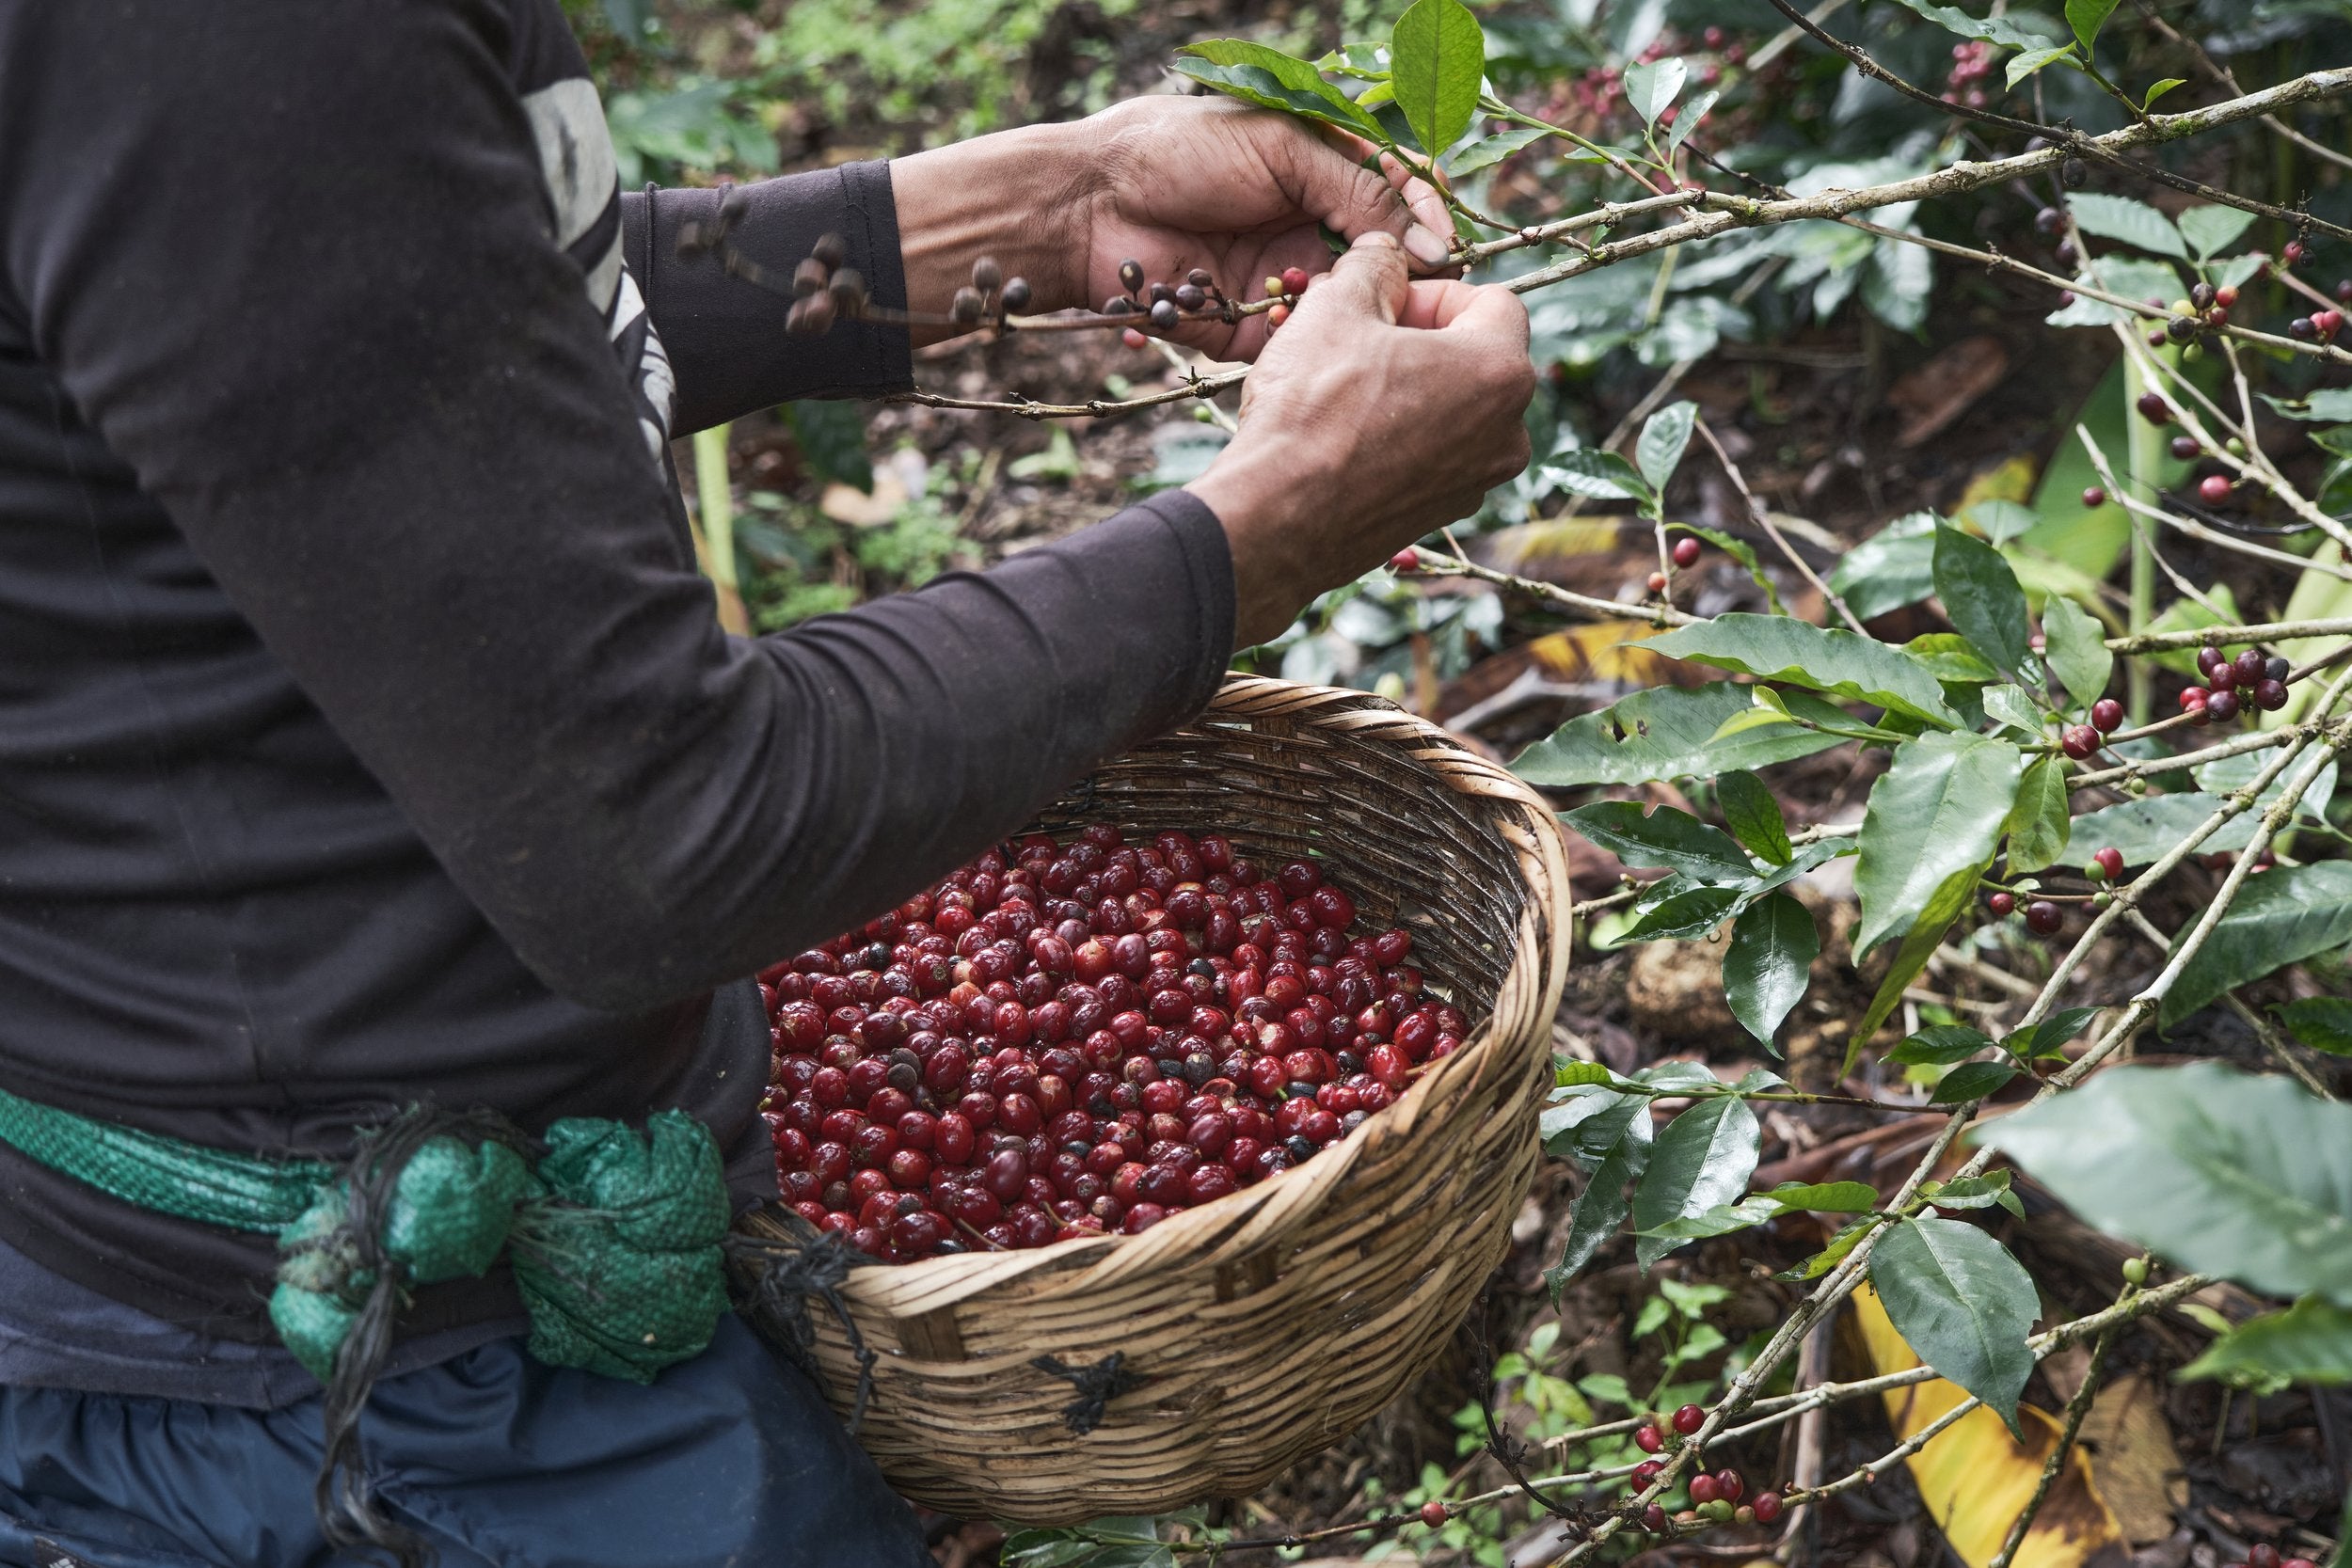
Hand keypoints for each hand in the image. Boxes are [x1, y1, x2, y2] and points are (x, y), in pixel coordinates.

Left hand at [1066, 96, 1456, 359]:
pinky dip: (1307, 338)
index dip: (1426, 218)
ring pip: (1345, 306)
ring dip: (1358, 309)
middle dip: (1402, 276)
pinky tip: (1312, 328)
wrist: (1089, 204)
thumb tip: (1427, 238)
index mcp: (1318, 170)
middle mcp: (1305, 226)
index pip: (1396, 193)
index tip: (1444, 245)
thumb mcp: (1281, 148)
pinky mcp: (1247, 327)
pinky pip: (1295, 343)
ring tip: (1371, 312)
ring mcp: (1279, 279)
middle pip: (1380, 258)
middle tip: (1419, 289)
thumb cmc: (1178, 150)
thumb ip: (1356, 187)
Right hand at [1187, 232, 1534, 647]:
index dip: (1433, 291)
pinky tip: (1342, 437)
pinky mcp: (1439, 516)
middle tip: (1356, 339)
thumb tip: (1385, 252)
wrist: (1276, 518)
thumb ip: (1373, 265)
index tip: (1383, 302)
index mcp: (1500, 370)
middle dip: (1420, 339)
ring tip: (1343, 388)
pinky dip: (1397, 437)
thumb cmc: (1312, 409)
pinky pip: (1430, 456)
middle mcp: (1507, 432)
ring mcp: (1476, 481)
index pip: (1493, 300)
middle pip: (1475, 357)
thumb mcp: (1336, 306)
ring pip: (1451, 409)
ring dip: (1407, 388)